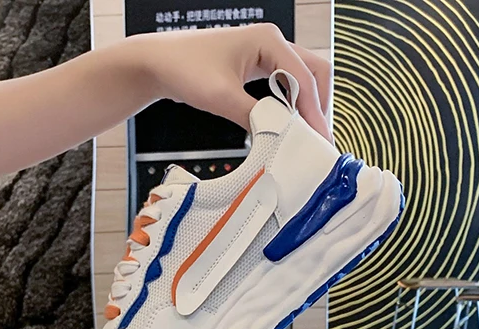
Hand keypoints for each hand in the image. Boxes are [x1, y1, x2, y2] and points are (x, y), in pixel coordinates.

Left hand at [130, 24, 332, 141]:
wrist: (159, 64)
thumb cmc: (184, 68)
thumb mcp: (220, 97)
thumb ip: (254, 115)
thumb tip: (279, 135)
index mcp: (268, 40)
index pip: (304, 79)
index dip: (314, 112)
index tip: (319, 139)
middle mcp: (272, 43)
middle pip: (314, 74)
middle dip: (319, 106)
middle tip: (318, 139)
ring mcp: (266, 55)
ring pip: (302, 80)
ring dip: (306, 107)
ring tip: (306, 137)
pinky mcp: (257, 69)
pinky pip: (285, 86)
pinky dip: (291, 106)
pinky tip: (287, 127)